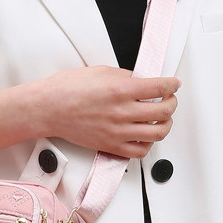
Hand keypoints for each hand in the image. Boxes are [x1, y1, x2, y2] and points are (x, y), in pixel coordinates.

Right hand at [38, 66, 180, 158]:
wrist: (48, 108)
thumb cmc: (67, 89)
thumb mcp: (100, 71)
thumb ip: (125, 76)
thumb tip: (141, 80)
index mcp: (121, 90)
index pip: (160, 87)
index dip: (172, 84)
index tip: (173, 84)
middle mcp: (122, 112)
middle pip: (164, 111)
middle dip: (172, 103)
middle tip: (170, 99)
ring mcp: (117, 132)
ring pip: (157, 133)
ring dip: (166, 124)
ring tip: (162, 119)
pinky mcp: (111, 146)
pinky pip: (140, 151)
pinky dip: (148, 143)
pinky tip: (145, 135)